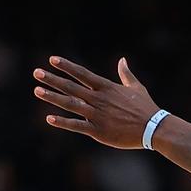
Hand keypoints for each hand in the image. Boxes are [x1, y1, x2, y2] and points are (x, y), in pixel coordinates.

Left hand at [34, 56, 161, 148]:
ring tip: (37, 90)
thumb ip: (126, 74)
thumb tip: (122, 60)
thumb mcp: (136, 87)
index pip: (82, 73)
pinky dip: (63, 122)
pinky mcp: (98, 130)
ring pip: (70, 104)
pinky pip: (77, 125)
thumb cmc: (146, 107)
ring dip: (52, 97)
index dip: (66, 66)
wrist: (154, 128)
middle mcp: (99, 99)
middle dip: (52, 79)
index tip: (52, 60)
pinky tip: (49, 118)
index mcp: (106, 87)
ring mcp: (97, 114)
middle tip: (36, 73)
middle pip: (71, 87)